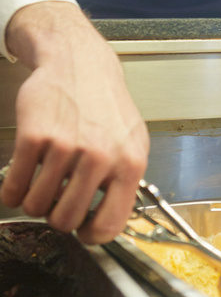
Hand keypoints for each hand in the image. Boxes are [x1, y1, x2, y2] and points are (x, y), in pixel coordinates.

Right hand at [0, 1, 148, 243]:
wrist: (80, 63)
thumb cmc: (106, 103)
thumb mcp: (132, 140)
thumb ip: (124, 179)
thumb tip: (108, 221)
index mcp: (130, 162)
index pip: (110, 225)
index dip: (90, 234)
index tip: (82, 228)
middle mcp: (101, 157)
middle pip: (65, 220)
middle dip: (57, 214)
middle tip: (59, 197)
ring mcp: (66, 147)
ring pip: (36, 207)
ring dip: (34, 199)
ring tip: (45, 179)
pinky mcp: (34, 138)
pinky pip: (12, 188)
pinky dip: (12, 189)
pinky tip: (24, 174)